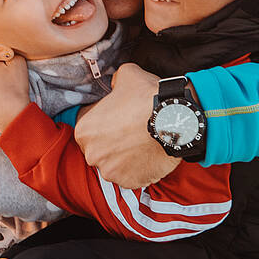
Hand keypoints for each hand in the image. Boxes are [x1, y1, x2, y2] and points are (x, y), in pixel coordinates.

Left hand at [75, 63, 176, 189]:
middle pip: (99, 149)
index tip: (118, 121)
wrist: (174, 119)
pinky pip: (131, 176)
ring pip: (114, 165)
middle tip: (131, 133)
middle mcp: (92, 155)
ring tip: (142, 144)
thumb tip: (116, 86)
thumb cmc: (147, 97)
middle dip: (112, 143)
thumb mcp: (126, 75)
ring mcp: (111, 172)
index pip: (89, 129)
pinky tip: (149, 155)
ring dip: (125, 158)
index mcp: (84, 130)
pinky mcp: (130, 183)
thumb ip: (115, 81)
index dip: (104, 123)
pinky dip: (139, 169)